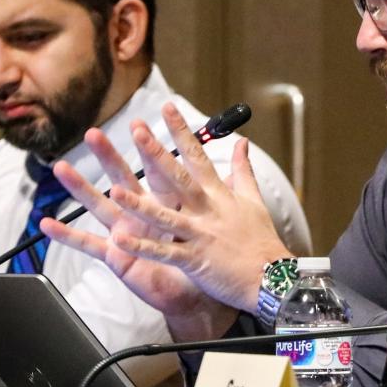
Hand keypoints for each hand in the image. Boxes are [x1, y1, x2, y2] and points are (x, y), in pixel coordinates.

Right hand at [39, 125, 237, 341]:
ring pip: (101, 206)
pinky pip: (91, 245)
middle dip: (109, 157)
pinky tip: (48, 223)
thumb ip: (231, 178)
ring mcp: (128, 234)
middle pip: (123, 180)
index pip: (156, 170)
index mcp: (167, 204)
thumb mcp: (221, 213)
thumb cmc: (208, 255)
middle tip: (93, 134)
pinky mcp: (119, 256)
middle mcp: (143, 215)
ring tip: (61, 169)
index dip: (150, 148)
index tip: (139, 121)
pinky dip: (69, 236)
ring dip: (81, 188)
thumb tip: (243, 146)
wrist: (203, 295)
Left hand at [103, 102, 292, 315]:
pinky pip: (164, 253)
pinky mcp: (195, 260)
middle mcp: (208, 211)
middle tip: (136, 132)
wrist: (272, 278)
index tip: (167, 108)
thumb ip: (242, 171)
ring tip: (114, 191)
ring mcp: (201, 235)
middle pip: (179, 179)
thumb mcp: (254, 201)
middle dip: (157, 155)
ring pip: (166, 217)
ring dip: (139, 205)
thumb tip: (243, 142)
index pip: (198, 156)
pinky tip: (119, 240)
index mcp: (220, 195)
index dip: (182, 131)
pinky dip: (142, 247)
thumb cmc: (262, 240)